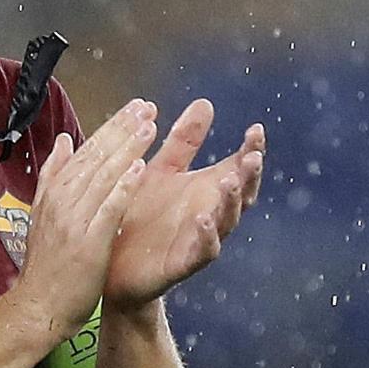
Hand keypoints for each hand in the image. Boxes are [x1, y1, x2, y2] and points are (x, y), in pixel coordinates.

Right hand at [14, 99, 156, 338]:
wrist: (38, 307)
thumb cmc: (47, 266)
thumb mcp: (45, 214)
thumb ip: (55, 176)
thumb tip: (64, 140)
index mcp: (54, 191)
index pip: (86, 151)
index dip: (111, 128)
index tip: (134, 108)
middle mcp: (62, 199)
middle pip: (96, 156)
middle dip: (123, 129)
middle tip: (148, 106)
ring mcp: (74, 219)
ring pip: (103, 176)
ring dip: (127, 148)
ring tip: (150, 126)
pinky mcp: (88, 241)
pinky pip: (108, 208)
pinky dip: (123, 187)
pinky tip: (141, 169)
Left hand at [104, 101, 265, 309]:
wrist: (112, 264)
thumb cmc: (141, 216)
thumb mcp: (161, 171)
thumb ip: (183, 142)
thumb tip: (205, 103)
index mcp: (206, 190)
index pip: (238, 167)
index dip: (250, 151)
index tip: (256, 129)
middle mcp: (209, 214)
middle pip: (241, 195)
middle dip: (249, 177)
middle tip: (253, 157)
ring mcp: (198, 240)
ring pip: (225, 223)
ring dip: (231, 203)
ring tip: (231, 181)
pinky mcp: (181, 264)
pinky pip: (201, 252)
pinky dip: (206, 237)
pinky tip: (204, 219)